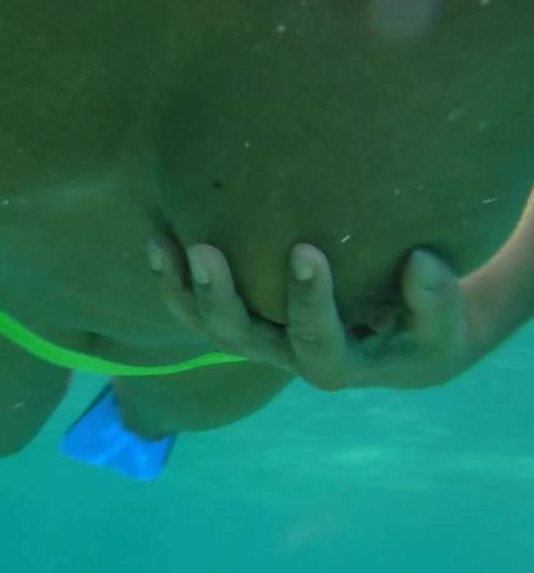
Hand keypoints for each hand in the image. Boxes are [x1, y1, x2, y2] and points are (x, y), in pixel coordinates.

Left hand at [147, 235, 484, 390]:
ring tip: (162, 243)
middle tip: (204, 252)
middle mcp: (283, 354)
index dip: (308, 302)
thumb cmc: (420, 329)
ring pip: (205, 324)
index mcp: (333, 364)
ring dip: (180, 287)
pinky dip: (173, 277)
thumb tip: (420, 264)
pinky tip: (159, 237)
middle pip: (238, 339)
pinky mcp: (240, 314)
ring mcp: (255, 336)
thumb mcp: (441, 326)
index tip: (307, 250)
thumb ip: (435, 303)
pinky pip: (195, 305)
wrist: (395, 340)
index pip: (315, 340)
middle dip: (218, 297)